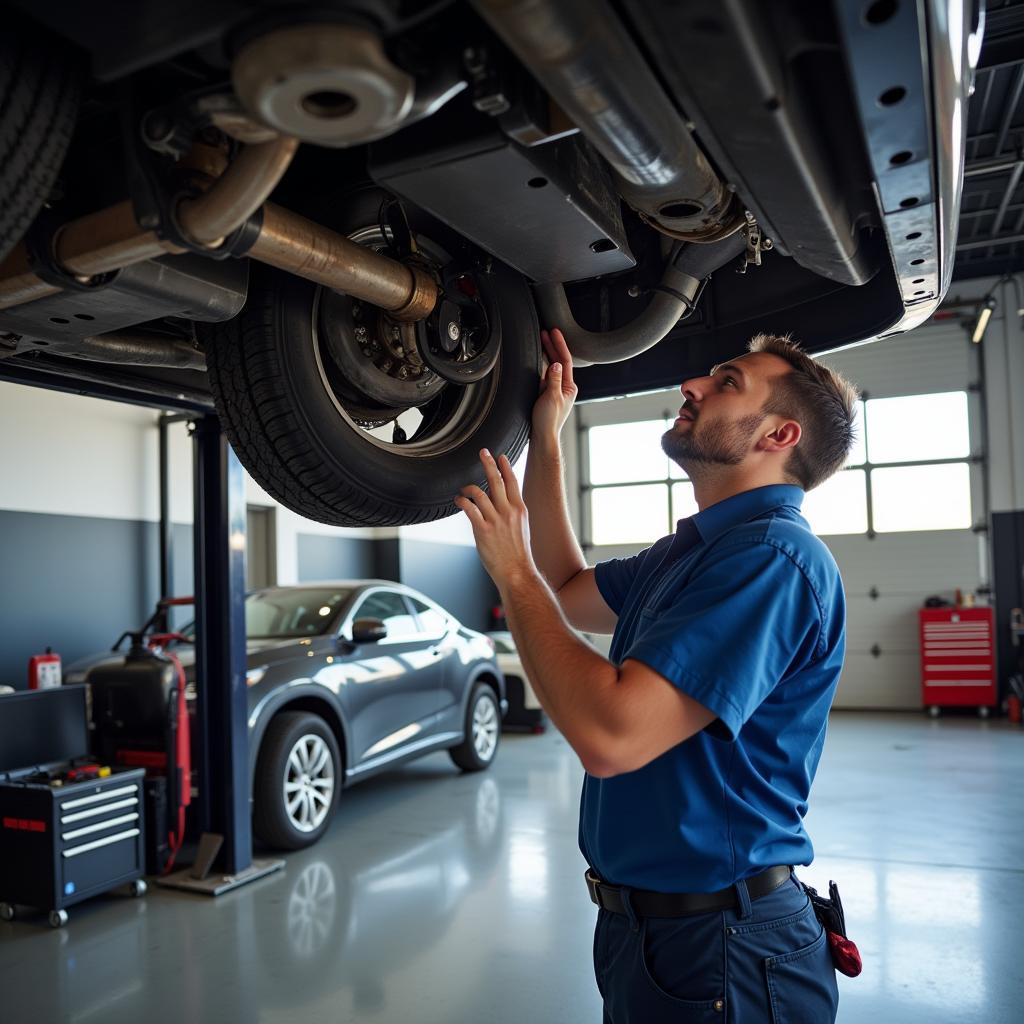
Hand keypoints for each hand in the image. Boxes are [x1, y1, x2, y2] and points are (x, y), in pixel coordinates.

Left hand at [455, 449, 535, 590]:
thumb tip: (500, 502)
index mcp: (520, 509)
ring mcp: (496, 520)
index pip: (512, 482)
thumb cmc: (518, 554)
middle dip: (489, 464)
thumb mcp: (522, 528)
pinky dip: (462, 501)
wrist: (517, 572)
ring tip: (464, 490)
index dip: (505, 467)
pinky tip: (459, 500)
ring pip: (480, 493)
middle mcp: (508, 512)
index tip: (500, 456)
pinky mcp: (483, 530)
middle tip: (483, 452)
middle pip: (497, 481)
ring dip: (469, 488)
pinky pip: (470, 509)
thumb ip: (512, 513)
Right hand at [533, 328, 577, 440]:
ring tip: (541, 339)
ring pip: (551, 366)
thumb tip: (556, 363)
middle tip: (546, 332)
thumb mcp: (551, 397)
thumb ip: (554, 379)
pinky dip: (541, 364)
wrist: (542, 436)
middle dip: (552, 346)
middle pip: (559, 361)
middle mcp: (563, 387)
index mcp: (569, 387)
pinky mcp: (545, 394)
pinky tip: (536, 357)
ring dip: (547, 353)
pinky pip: (544, 375)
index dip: (559, 345)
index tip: (554, 332)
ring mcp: (554, 390)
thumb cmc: (548, 421)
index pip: (565, 361)